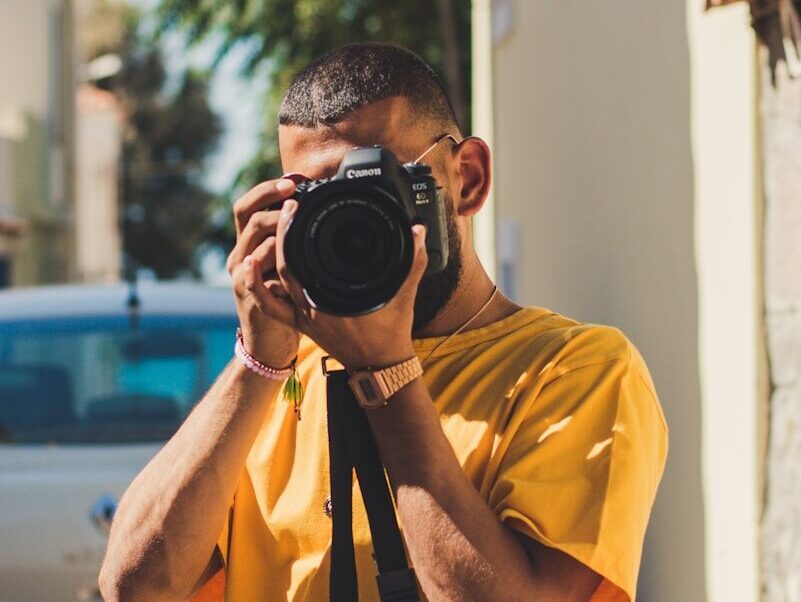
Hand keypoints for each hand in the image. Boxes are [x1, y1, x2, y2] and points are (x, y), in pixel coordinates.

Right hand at [226, 178, 299, 367]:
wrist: (271, 341)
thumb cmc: (288, 303)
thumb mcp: (294, 268)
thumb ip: (301, 244)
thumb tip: (329, 219)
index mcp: (253, 243)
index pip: (250, 205)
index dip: (267, 189)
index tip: (293, 179)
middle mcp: (241, 254)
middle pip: (245, 213)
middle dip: (268, 198)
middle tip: (293, 191)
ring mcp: (240, 274)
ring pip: (250, 241)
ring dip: (272, 229)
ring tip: (292, 219)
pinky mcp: (246, 296)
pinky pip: (250, 276)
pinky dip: (261, 265)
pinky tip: (277, 253)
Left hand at [265, 199, 427, 369]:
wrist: (380, 367)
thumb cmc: (392, 333)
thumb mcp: (405, 295)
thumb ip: (412, 261)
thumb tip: (418, 231)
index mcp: (333, 301)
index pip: (300, 258)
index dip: (292, 229)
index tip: (295, 205)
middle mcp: (312, 309)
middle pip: (283, 265)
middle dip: (281, 232)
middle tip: (287, 207)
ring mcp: (303, 318)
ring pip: (273, 283)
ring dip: (267, 255)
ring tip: (269, 227)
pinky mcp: (301, 324)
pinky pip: (271, 305)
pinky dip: (258, 286)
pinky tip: (251, 265)